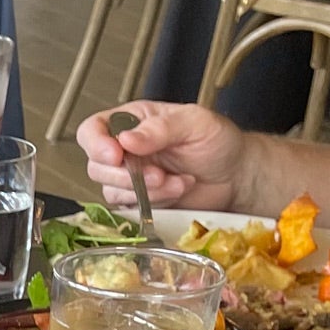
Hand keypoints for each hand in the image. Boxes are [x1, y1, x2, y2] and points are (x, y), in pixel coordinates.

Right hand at [75, 101, 247, 211]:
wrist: (236, 176)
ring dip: (144, 190)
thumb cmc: (217, 142)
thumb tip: (127, 139)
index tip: (116, 155)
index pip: (93, 129)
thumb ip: (161, 128)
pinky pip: (128, 207)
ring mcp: (129, 177)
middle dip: (126, 175)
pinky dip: (152, 202)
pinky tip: (176, 191)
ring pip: (110, 190)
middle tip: (157, 174)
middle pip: (96, 165)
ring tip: (176, 182)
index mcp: (133, 121)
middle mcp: (125, 149)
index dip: (96, 144)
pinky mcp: (138, 201)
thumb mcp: (195, 122)